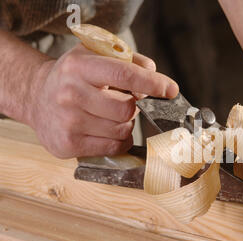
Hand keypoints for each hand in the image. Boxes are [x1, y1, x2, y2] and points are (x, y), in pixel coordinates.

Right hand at [27, 44, 178, 158]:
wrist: (36, 97)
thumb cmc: (74, 77)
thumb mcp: (94, 55)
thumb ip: (128, 59)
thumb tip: (153, 72)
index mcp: (78, 67)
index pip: (124, 75)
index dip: (152, 83)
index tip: (170, 89)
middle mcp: (70, 94)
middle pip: (127, 109)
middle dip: (134, 107)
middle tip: (126, 102)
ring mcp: (68, 123)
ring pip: (122, 130)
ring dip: (126, 123)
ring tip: (110, 115)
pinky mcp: (68, 145)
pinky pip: (114, 147)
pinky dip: (120, 140)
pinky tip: (107, 130)